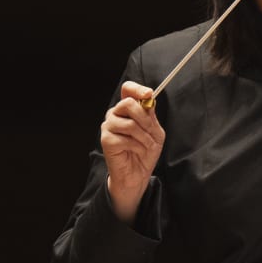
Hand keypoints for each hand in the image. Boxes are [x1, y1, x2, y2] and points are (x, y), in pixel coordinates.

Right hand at [101, 81, 164, 224]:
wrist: (137, 173)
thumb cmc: (145, 151)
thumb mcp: (155, 131)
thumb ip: (151, 116)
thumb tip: (148, 100)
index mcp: (127, 109)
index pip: (127, 89)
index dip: (137, 89)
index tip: (149, 94)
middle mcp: (115, 114)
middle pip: (127, 103)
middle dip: (145, 119)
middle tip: (152, 132)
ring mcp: (108, 126)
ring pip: (129, 123)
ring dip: (144, 137)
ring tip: (147, 146)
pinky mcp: (106, 140)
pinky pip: (126, 138)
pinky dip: (138, 146)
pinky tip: (138, 152)